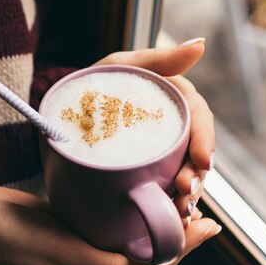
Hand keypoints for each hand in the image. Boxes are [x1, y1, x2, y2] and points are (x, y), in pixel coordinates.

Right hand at [0, 185, 220, 264]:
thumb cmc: (16, 241)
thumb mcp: (63, 256)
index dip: (183, 248)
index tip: (209, 225)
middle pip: (145, 252)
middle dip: (174, 233)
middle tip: (200, 207)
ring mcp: (80, 247)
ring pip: (128, 236)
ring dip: (154, 220)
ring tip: (177, 198)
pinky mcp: (70, 227)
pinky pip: (107, 222)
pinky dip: (127, 211)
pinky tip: (137, 192)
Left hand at [95, 37, 213, 225]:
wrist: (61, 114)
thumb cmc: (91, 83)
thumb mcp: (120, 67)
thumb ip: (157, 58)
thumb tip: (201, 45)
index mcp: (171, 99)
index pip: (198, 118)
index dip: (204, 140)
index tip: (202, 162)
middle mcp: (170, 125)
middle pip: (195, 151)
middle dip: (197, 176)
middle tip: (185, 195)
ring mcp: (159, 148)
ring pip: (184, 173)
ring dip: (188, 195)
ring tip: (180, 212)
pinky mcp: (146, 169)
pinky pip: (164, 187)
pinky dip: (170, 203)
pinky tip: (172, 219)